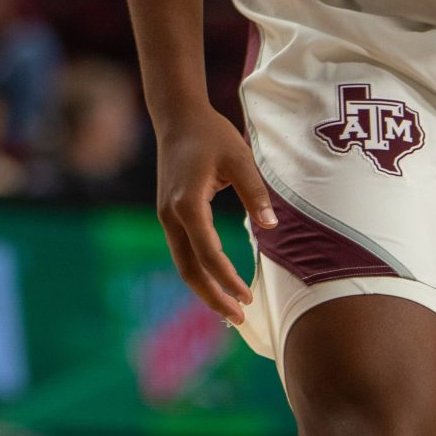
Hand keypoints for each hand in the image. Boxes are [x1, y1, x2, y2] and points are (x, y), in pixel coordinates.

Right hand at [157, 108, 279, 325]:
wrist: (177, 116)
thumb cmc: (211, 134)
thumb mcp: (240, 159)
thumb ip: (256, 193)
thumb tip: (270, 227)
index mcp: (188, 203)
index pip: (208, 254)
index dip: (228, 280)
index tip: (248, 298)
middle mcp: (171, 214)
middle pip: (188, 269)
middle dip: (212, 297)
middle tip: (239, 319)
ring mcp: (166, 215)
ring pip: (182, 263)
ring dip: (204, 288)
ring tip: (230, 309)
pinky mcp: (168, 213)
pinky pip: (182, 251)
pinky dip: (198, 271)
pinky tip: (216, 281)